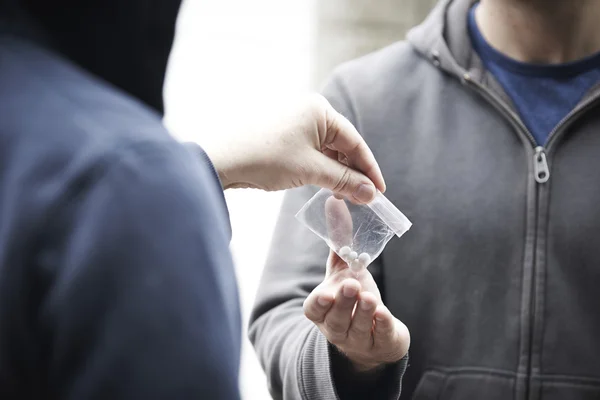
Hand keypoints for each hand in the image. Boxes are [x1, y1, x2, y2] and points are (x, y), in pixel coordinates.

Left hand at [205, 94, 384, 202]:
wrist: (221, 159)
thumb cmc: (266, 158)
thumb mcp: (311, 170)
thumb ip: (344, 181)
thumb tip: (370, 194)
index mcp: (320, 110)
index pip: (355, 141)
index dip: (369, 169)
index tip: (380, 192)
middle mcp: (309, 110)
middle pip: (342, 144)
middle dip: (353, 172)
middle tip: (363, 198)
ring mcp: (294, 121)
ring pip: (327, 149)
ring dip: (337, 172)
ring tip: (343, 195)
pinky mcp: (283, 134)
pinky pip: (311, 150)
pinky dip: (321, 168)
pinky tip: (325, 184)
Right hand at [303, 250, 409, 371]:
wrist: (378, 334)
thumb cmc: (356, 299)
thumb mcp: (344, 273)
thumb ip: (340, 244)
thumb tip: (335, 206)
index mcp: (323, 312)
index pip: (314, 310)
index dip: (318, 304)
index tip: (325, 294)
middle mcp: (338, 329)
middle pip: (336, 320)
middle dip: (343, 303)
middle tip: (352, 286)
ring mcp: (359, 340)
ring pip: (358, 329)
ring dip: (363, 313)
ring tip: (369, 297)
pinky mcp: (382, 345)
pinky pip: (382, 337)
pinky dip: (383, 326)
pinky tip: (384, 313)